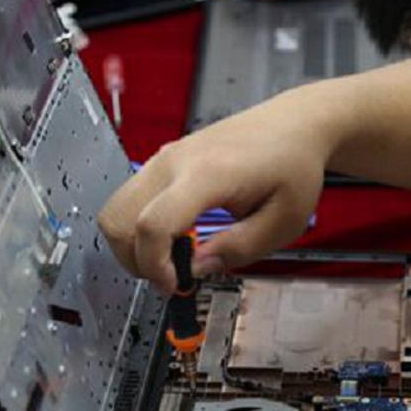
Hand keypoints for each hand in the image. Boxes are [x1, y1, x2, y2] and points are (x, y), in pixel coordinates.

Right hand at [98, 93, 328, 292]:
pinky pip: (130, 200)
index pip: (153, 224)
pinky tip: (176, 238)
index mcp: (208, 174)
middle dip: (137, 260)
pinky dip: (140, 227)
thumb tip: (196, 269)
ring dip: (134, 245)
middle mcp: (175, 161)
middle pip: (119, 219)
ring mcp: (164, 159)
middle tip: (172, 277)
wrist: (293, 126)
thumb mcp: (283, 222)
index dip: (156, 265)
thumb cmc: (293, 165)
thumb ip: (238, 249)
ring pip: (116, 211)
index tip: (176, 284)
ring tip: (173, 259)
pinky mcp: (163, 163)